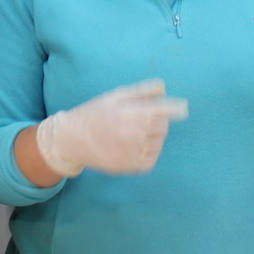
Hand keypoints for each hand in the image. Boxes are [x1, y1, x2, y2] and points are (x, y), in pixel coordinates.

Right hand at [34, 79, 188, 177]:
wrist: (71, 140)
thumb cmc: (93, 114)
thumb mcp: (113, 97)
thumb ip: (140, 91)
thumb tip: (163, 87)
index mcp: (129, 112)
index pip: (163, 110)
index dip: (176, 108)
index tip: (183, 108)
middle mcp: (133, 133)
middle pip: (163, 126)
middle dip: (159, 120)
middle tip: (144, 119)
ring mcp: (132, 151)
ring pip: (159, 142)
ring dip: (154, 136)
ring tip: (135, 133)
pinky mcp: (130, 166)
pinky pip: (151, 158)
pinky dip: (149, 151)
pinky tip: (135, 146)